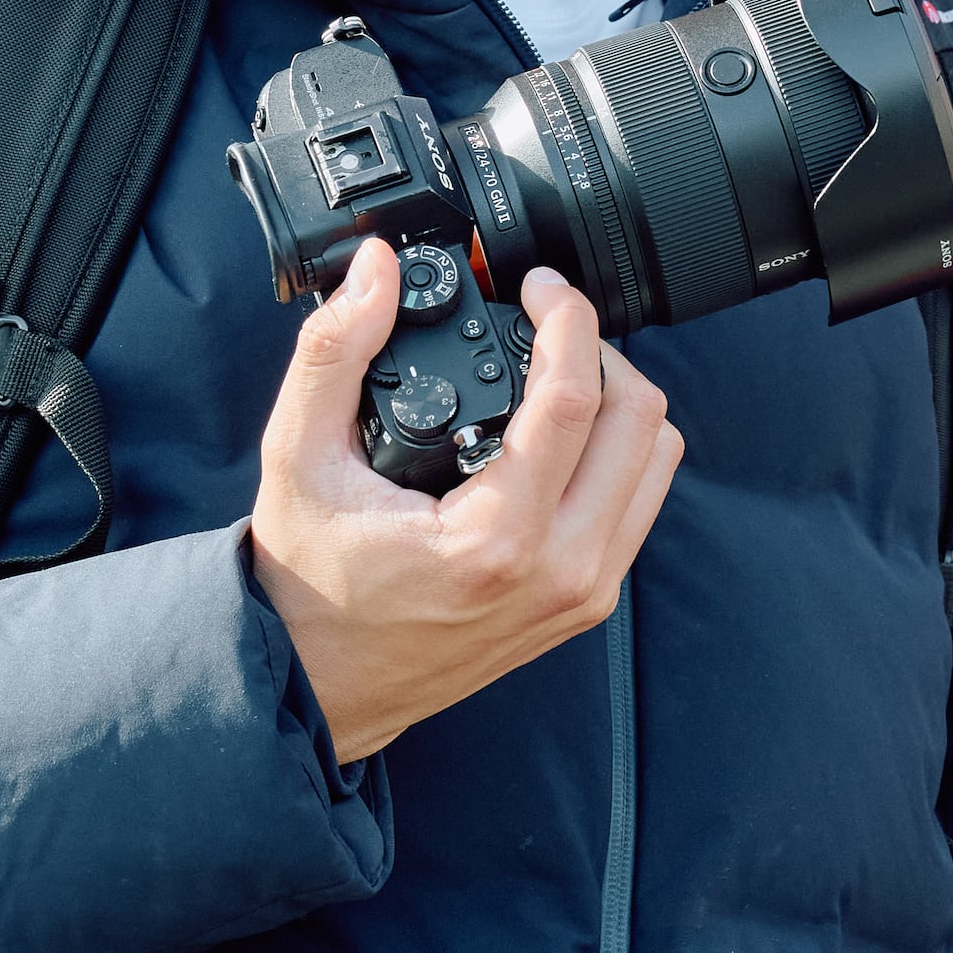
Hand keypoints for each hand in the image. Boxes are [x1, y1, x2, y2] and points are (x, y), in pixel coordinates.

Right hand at [246, 250, 680, 765]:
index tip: (539, 286)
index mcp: (496, 540)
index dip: (567, 319)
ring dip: (618, 402)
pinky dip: (616, 453)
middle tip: (545, 327)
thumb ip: (333, 354)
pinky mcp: (590, 601)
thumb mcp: (295, 459)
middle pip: (639, 420)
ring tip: (556, 377)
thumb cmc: (307, 581)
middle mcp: (560, 570)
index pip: (577, 399)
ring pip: (656, 458)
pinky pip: (641, 502)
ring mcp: (585, 591)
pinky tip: (560, 436)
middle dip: (598, 352)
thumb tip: (376, 270)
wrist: (318, 683)